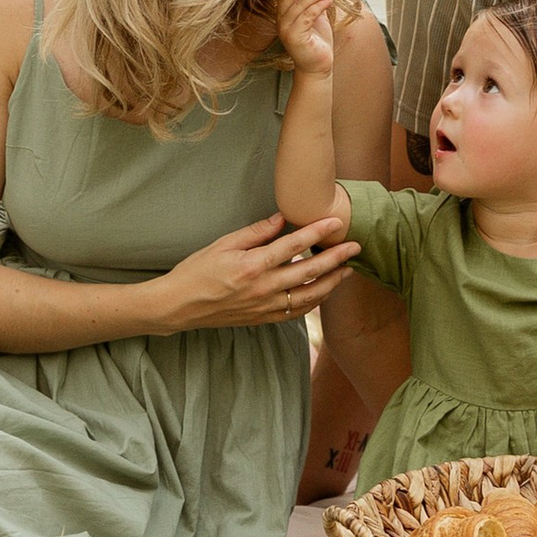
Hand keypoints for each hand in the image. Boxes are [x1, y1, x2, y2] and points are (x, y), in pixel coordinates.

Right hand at [155, 211, 355, 334]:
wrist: (179, 306)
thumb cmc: (197, 271)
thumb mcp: (223, 244)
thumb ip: (256, 232)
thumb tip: (283, 218)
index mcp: (252, 265)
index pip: (293, 245)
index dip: (318, 232)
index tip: (337, 222)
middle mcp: (263, 288)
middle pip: (309, 271)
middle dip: (336, 258)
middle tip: (356, 246)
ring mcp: (265, 306)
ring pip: (309, 295)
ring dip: (332, 282)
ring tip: (348, 270)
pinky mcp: (263, 319)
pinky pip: (297, 311)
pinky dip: (314, 301)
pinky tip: (324, 291)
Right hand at [275, 0, 338, 74]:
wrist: (319, 65)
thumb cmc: (317, 41)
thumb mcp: (316, 16)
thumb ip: (314, 2)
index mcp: (285, 14)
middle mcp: (281, 21)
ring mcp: (286, 30)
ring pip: (299, 5)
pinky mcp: (294, 38)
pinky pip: (306, 17)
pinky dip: (318, 6)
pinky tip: (328, 0)